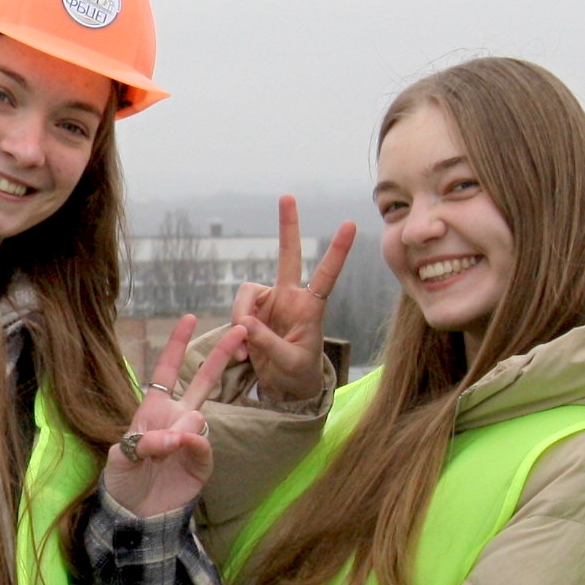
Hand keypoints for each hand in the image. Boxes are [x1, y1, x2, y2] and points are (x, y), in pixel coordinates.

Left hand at [102, 314, 247, 518]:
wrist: (134, 515)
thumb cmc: (123, 481)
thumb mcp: (121, 457)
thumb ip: (146, 441)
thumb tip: (179, 434)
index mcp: (152, 410)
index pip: (166, 372)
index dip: (176, 346)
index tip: (187, 318)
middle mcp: (176, 419)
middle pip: (202, 381)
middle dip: (220, 355)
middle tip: (241, 329)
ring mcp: (191, 440)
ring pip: (201, 413)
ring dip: (183, 425)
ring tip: (165, 446)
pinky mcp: (201, 463)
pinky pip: (203, 445)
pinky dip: (193, 442)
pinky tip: (181, 446)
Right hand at [228, 195, 355, 406]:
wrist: (285, 387)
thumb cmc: (298, 374)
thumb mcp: (290, 363)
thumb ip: (269, 343)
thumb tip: (245, 322)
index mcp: (311, 308)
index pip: (326, 275)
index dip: (337, 251)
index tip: (350, 224)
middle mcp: (290, 297)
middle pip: (288, 255)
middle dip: (287, 226)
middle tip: (288, 196)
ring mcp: (269, 303)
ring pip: (246, 295)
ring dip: (240, 319)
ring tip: (246, 350)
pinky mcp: (251, 313)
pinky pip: (237, 312)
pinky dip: (235, 331)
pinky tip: (242, 353)